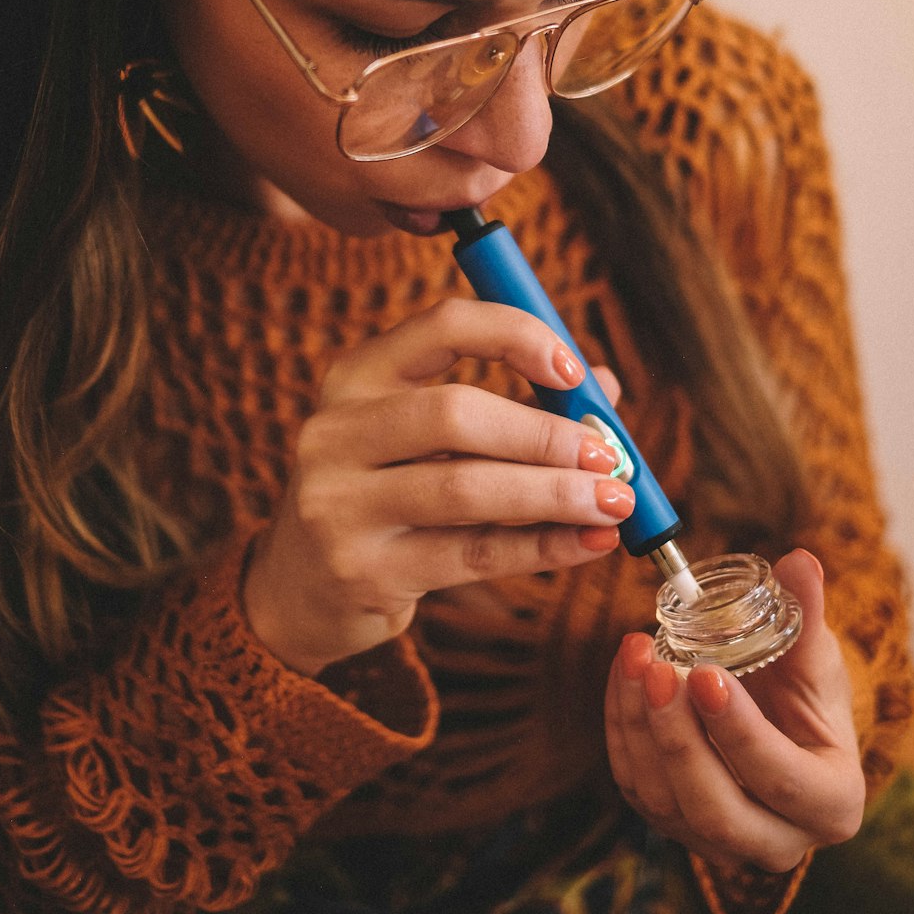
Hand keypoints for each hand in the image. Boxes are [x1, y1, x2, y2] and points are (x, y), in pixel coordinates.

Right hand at [244, 297, 629, 673]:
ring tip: (613, 501)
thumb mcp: (425, 438)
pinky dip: (541, 547)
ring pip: (465, 488)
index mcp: (356, 375)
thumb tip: (605, 391)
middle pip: (454, 412)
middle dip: (543, 433)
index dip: (515, 336)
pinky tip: (587, 543)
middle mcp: (336, 431)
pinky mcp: (362, 571)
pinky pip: (471, 554)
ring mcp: (339, 504)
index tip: (573, 370)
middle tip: (606, 453)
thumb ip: (510, 406)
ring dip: (554, 494)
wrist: (300, 587)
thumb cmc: (385, 492)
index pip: (442, 326)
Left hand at [605, 549, 865, 871]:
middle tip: (657, 667)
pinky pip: (635, 783)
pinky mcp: (673, 823)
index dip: (740, 732)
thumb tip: (800, 561)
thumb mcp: (814, 655)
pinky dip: (622, 726)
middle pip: (717, 810)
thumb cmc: (804, 690)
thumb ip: (806, 612)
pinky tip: (625, 670)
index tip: (704, 672)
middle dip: (678, 738)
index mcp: (830, 802)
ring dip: (640, 726)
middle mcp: (778, 840)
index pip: (782, 780)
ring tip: (636, 653)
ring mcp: (719, 840)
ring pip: (665, 801)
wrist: (778, 721)